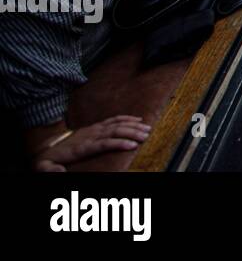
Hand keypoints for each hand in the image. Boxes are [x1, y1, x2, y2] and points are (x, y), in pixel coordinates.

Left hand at [28, 116, 150, 170]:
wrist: (49, 146)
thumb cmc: (51, 159)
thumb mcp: (44, 167)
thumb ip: (50, 170)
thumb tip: (59, 172)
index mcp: (82, 147)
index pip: (103, 143)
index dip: (118, 143)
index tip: (133, 145)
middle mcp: (90, 135)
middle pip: (114, 131)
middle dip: (131, 133)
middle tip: (146, 136)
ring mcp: (94, 129)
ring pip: (116, 124)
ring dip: (132, 125)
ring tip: (147, 128)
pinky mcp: (96, 126)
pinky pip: (113, 120)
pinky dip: (126, 118)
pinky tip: (138, 119)